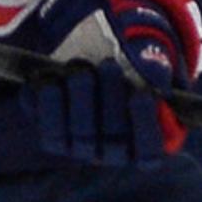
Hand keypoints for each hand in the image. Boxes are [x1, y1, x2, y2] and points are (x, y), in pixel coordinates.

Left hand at [24, 0, 197, 166]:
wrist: (95, 52)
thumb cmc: (130, 55)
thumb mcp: (146, 48)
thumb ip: (152, 57)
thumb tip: (154, 70)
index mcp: (148, 142)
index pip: (150, 152)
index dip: (147, 124)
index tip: (142, 94)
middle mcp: (117, 151)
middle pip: (115, 141)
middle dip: (112, 101)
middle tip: (109, 65)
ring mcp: (85, 148)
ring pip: (82, 138)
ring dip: (80, 103)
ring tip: (79, 70)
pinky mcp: (56, 139)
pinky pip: (50, 132)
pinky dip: (47, 106)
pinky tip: (49, 79)